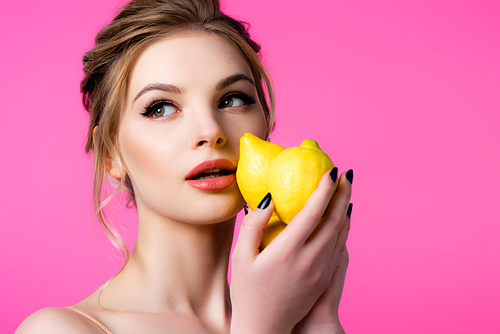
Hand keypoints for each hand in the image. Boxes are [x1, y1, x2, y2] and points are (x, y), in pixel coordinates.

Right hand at [230, 169, 351, 333]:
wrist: (265, 328)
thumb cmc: (247, 292)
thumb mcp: (240, 257)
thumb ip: (252, 225)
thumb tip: (269, 199)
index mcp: (288, 250)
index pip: (313, 212)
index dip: (324, 189)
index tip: (330, 171)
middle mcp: (310, 259)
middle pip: (334, 220)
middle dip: (342, 194)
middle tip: (346, 174)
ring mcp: (321, 270)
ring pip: (341, 234)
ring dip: (345, 210)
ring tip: (346, 192)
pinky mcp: (325, 279)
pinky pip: (339, 247)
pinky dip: (343, 229)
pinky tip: (341, 220)